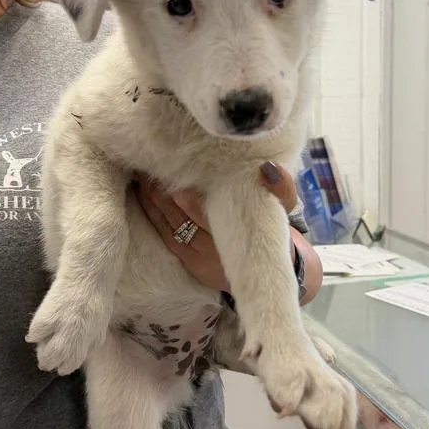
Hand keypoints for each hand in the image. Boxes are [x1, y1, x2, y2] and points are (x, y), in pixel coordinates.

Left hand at [135, 163, 322, 303]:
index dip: (185, 183)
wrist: (268, 269)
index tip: (174, 159)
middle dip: (163, 186)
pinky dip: (152, 212)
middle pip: (180, 211)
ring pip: (168, 221)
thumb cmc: (272, 227)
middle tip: (152, 160)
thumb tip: (268, 168)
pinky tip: (144, 193)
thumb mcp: (284, 209)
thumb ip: (281, 188)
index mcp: (237, 231)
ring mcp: (199, 257)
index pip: (202, 204)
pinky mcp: (189, 262)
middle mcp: (215, 247)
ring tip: (143, 173)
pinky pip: (164, 235)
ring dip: (152, 197)